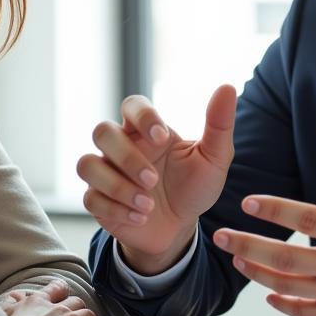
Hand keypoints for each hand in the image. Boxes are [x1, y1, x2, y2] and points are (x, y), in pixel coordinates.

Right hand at [77, 85, 236, 272]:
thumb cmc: (195, 186)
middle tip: (153, 180)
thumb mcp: (214, 158)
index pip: (132, 105)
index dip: (142, 116)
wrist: (181, 227)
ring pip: (87, 164)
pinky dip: (116, 209)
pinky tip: (140, 217)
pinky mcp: (98, 200)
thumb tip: (227, 87)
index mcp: (147, 130)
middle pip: (102, 131)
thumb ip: (219, 124)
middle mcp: (122, 147)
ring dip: (116, 186)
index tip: (162, 138)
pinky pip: (90, 198)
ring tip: (147, 205)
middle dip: (126, 157)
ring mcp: (106, 172)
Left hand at [212, 138, 315, 315]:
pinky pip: (303, 310)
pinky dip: (281, 303)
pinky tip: (266, 291)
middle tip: (222, 235)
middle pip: (285, 256)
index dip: (274, 210)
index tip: (248, 202)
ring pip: (287, 284)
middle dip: (247, 244)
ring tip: (236, 257)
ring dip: (256, 272)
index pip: (306, 219)